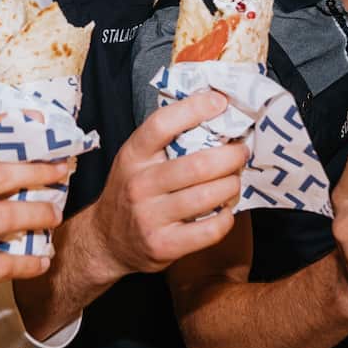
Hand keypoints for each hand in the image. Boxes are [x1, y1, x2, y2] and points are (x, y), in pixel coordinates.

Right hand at [0, 115, 70, 330]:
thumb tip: (14, 153)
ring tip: (55, 215)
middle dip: (37, 171)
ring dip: (40, 213)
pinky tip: (43, 260)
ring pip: (6, 215)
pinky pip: (5, 263)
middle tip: (61, 172)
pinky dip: (30, 261)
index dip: (10, 127)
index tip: (39, 124)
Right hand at [83, 91, 247, 280]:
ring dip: (232, 185)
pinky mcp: (164, 245)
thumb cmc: (131, 191)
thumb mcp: (135, 159)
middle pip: (197, 165)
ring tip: (235, 180)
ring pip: (207, 196)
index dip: (194, 109)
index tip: (219, 102)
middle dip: (230, 156)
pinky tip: (226, 210)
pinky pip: (209, 230)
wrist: (106, 241)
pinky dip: (227, 218)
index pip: (162, 124)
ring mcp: (150, 217)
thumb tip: (210, 107)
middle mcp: (139, 185)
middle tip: (241, 152)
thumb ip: (164, 140)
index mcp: (132, 156)